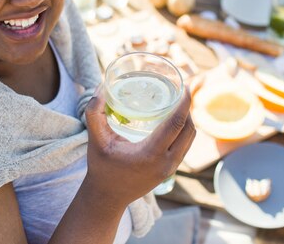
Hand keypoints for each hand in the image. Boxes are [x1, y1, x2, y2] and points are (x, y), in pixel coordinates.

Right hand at [83, 87, 194, 206]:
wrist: (107, 197)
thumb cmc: (101, 168)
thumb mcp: (95, 139)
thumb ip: (94, 113)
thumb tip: (100, 87)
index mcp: (150, 154)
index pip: (176, 124)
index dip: (184, 104)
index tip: (186, 87)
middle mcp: (165, 163)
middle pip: (188, 130)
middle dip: (189, 109)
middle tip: (181, 92)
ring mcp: (170, 169)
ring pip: (190, 140)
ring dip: (188, 120)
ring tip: (179, 104)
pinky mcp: (170, 171)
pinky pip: (185, 147)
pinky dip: (185, 132)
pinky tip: (175, 122)